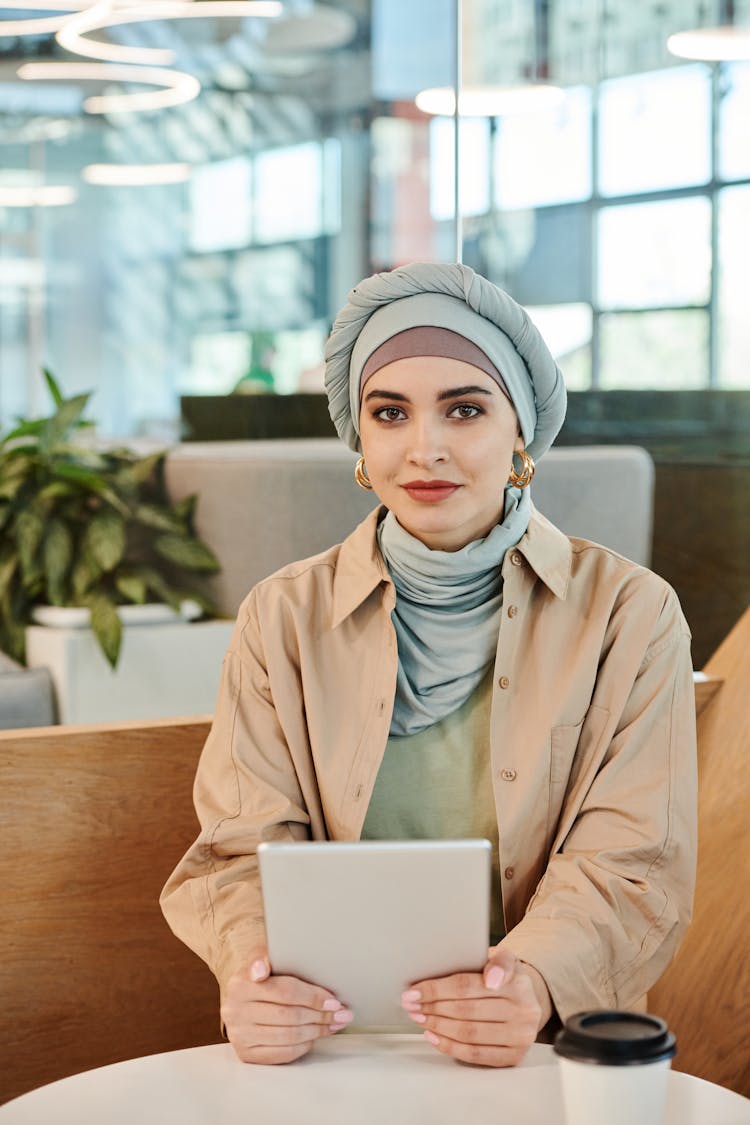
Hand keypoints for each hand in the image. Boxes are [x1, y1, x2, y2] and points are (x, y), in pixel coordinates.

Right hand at [221, 947, 353, 1064]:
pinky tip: (315, 1036)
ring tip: (334, 1023)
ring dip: (317, 1031)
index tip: (334, 1000)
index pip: (285, 991)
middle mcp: (235, 1011)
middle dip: (321, 1015)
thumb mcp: (263, 958)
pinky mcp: (247, 1054)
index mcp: (240, 984)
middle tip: (341, 1013)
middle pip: (289, 1016)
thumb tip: (260, 968)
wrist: (242, 998)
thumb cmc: (261, 976)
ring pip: (288, 1036)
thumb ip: (265, 956)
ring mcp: (240, 1035)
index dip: (314, 996)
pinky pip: (283, 1053)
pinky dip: (304, 1045)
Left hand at [401, 948, 551, 1067]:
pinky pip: (475, 1054)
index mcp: (518, 982)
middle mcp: (523, 1011)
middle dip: (431, 1007)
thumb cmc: (505, 977)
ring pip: (468, 1033)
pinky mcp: (513, 1057)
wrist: (527, 1000)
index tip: (415, 990)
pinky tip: (434, 1035)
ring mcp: (519, 1037)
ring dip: (437, 1026)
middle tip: (411, 1004)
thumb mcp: (503, 958)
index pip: (467, 986)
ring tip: (419, 1017)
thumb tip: (490, 976)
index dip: (436, 989)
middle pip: (465, 1010)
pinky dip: (449, 1046)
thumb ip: (495, 960)